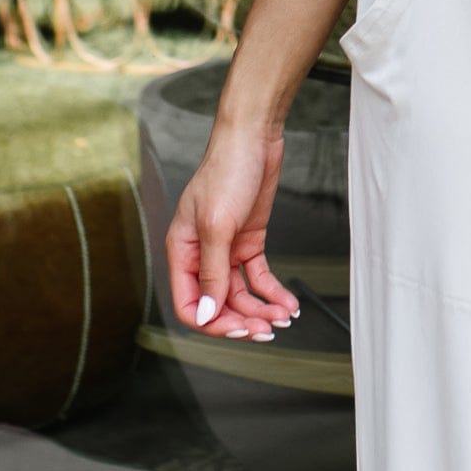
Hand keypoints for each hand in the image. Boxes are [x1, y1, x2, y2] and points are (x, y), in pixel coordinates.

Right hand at [164, 120, 300, 339]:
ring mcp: (225, 251)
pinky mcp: (248, 244)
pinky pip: (259, 279)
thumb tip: (204, 313)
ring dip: (262, 310)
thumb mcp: (217, 226)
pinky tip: (288, 303)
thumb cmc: (226, 172)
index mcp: (181, 252)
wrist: (253, 141)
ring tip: (284, 316)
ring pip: (241, 296)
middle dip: (242, 320)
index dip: (213, 323)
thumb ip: (211, 272)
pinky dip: (273, 294)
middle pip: (217, 305)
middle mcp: (201, 255)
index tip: (240, 330)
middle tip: (267, 329)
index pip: (189, 304)